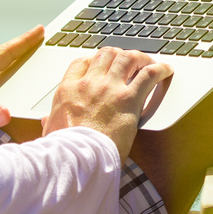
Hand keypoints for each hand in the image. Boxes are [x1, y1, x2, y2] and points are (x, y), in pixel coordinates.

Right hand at [41, 47, 171, 160]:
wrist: (76, 159)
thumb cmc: (64, 150)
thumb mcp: (50, 132)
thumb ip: (50, 121)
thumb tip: (46, 120)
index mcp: (68, 91)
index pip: (81, 63)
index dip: (94, 60)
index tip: (102, 64)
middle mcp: (89, 84)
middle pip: (106, 54)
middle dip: (119, 54)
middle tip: (128, 62)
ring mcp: (109, 88)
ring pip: (127, 57)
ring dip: (140, 58)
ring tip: (148, 63)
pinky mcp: (129, 98)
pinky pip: (149, 75)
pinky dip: (160, 69)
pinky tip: (166, 70)